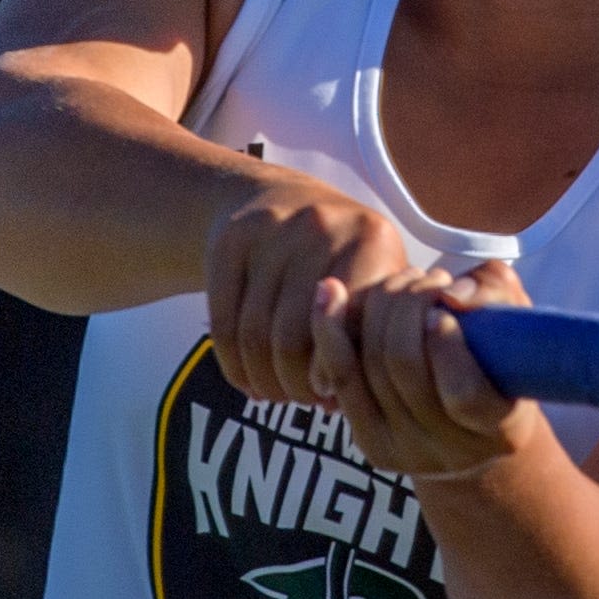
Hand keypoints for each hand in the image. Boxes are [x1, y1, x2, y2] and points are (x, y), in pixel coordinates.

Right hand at [204, 179, 410, 401]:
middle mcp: (323, 225)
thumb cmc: (342, 263)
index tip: (332, 395)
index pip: (348, 331)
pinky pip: (223, 323)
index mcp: (374, 240)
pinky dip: (233, 365)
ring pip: (255, 336)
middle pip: (294, 338)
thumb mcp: (372, 285)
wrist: (280, 199)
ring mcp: (273, 227)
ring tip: (275, 393)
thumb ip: (369, 337)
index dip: (336, 375)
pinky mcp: (230, 237)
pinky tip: (247, 380)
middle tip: (300, 399)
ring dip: (263, 380)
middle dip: (295, 385)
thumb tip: (338, 400)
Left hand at [309, 259, 543, 479]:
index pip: (465, 395)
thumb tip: (453, 294)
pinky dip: (331, 329)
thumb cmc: (500, 360)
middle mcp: (450, 452)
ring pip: (372, 365)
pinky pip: (342, 376)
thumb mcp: (517, 325)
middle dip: (409, 306)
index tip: (445, 306)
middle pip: (407, 368)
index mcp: (499, 428)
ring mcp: (405, 452)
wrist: (474, 428)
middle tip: (426, 278)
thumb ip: (497, 296)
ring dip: (381, 307)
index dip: (447, 346)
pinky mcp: (369, 440)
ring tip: (402, 282)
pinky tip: (330, 290)